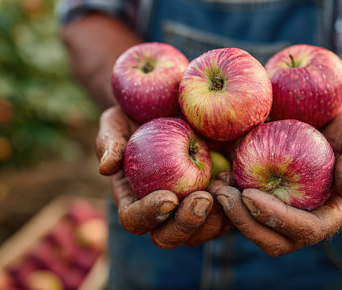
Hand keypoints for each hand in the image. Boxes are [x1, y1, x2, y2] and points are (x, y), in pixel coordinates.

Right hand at [96, 107, 232, 247]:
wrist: (171, 104)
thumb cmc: (139, 114)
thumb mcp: (118, 120)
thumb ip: (110, 141)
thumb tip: (106, 168)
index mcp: (134, 196)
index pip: (134, 220)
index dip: (149, 215)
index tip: (168, 197)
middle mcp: (163, 208)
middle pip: (169, 237)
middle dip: (187, 224)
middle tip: (203, 199)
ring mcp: (191, 206)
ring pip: (202, 232)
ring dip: (215, 217)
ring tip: (224, 182)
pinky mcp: (217, 197)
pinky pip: (228, 215)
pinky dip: (234, 203)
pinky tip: (235, 178)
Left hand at [215, 104, 341, 255]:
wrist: (332, 121)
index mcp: (334, 212)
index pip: (307, 229)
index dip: (277, 219)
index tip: (250, 194)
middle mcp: (308, 218)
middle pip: (275, 240)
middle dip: (245, 223)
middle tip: (221, 193)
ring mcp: (287, 211)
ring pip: (256, 228)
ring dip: (232, 213)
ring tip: (215, 186)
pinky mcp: (270, 198)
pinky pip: (247, 209)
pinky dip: (231, 198)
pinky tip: (220, 176)